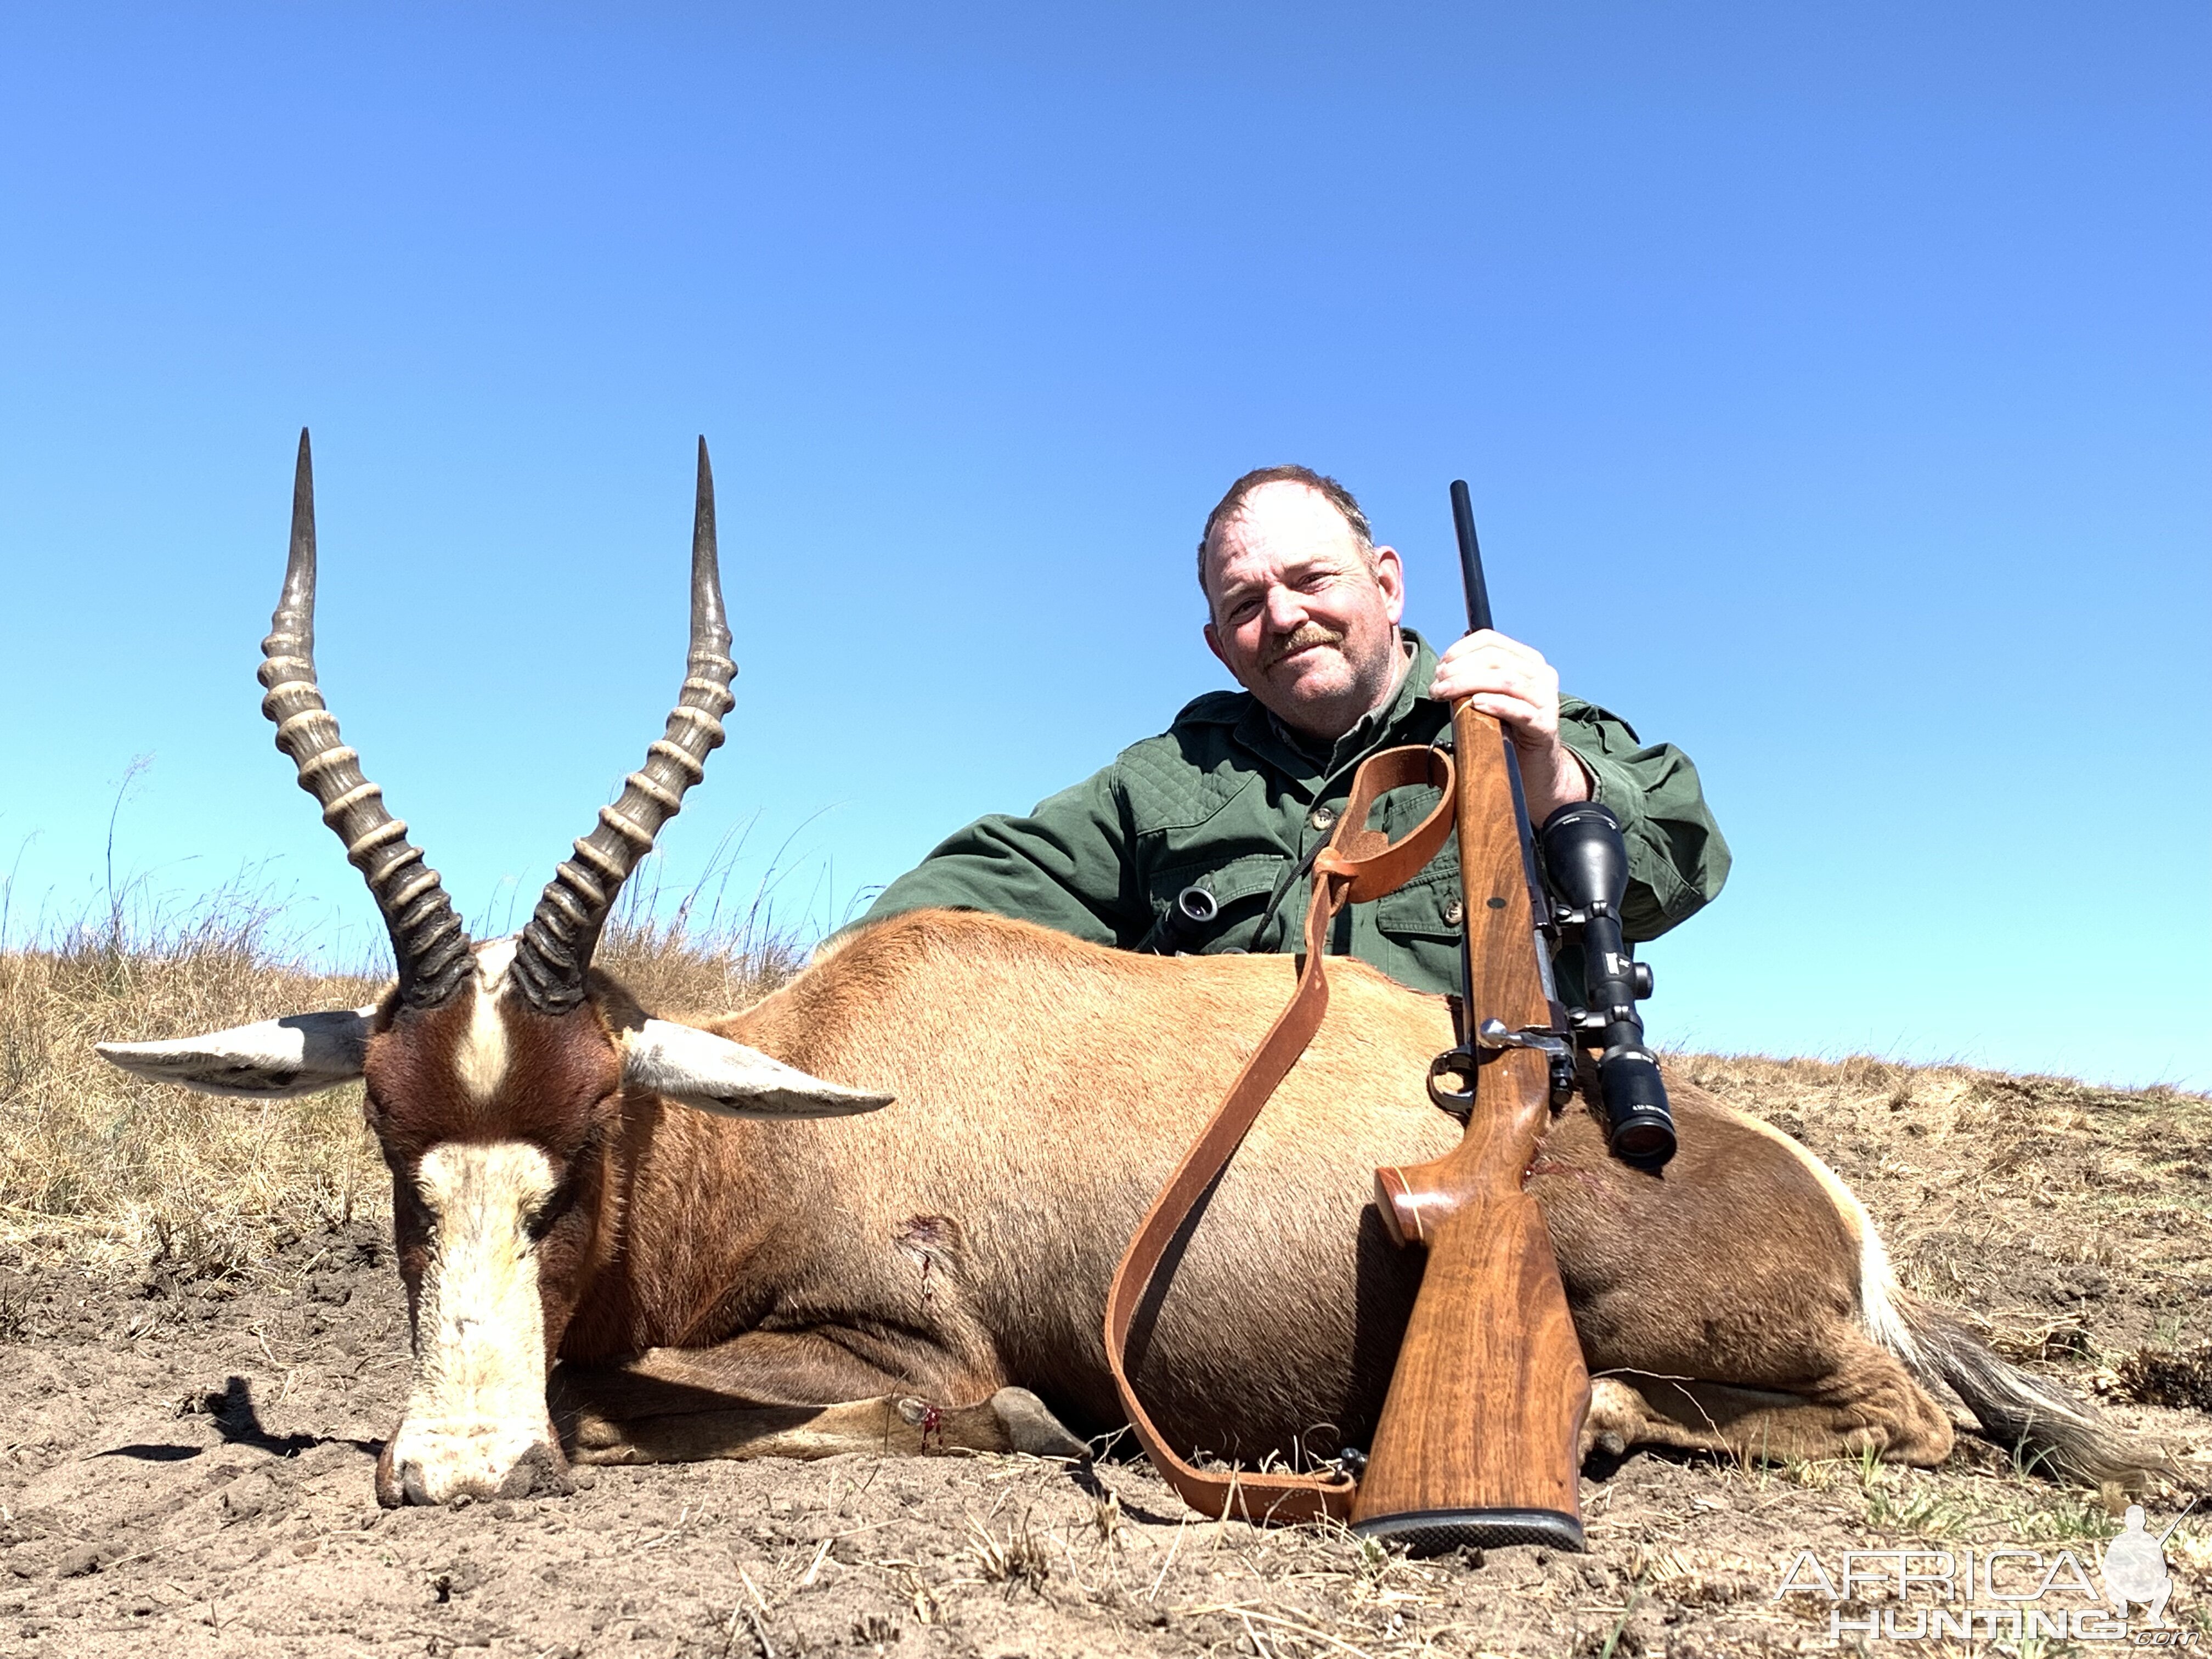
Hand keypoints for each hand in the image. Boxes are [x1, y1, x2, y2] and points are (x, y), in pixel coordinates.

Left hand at [1429, 629, 1590, 820]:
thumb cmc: (1508, 731)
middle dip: (1459, 669)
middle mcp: (1542, 675)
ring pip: (1506, 681)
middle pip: (1495, 659)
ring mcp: (1547, 700)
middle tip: (1437, 685)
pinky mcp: (1546, 726)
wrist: (1535, 769)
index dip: (1460, 649)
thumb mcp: (1492, 697)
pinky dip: (1495, 704)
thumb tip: (1444, 666)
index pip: (1491, 640)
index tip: (1440, 666)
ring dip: (1468, 684)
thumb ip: (1477, 678)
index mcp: (1528, 661)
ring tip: (1445, 694)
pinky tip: (1475, 704)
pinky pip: (1520, 710)